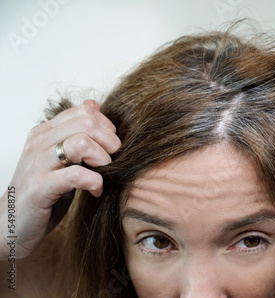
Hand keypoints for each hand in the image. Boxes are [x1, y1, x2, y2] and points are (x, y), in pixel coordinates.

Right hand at [0, 100, 120, 258]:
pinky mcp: (40, 188)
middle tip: (112, 161)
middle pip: (87, 123)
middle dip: (110, 141)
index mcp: (45, 132)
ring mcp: (38, 164)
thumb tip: (94, 105)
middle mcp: (39, 142)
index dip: (107, 128)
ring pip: (82, 143)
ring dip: (103, 159)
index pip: (85, 112)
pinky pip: (76, 175)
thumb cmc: (45, 193)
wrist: (12, 226)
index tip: (110, 148)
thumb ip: (77, 133)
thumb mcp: (63, 158)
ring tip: (104, 173)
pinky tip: (95, 190)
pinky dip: (94, 182)